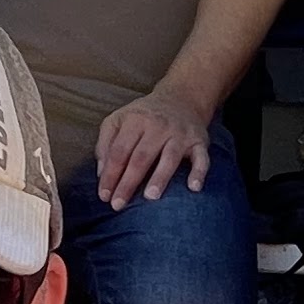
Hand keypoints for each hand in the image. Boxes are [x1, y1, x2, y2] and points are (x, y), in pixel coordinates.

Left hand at [93, 86, 218, 204]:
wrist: (182, 98)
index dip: (110, 174)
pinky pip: (201, 158)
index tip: (104, 196)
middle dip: (128, 182)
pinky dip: (199, 172)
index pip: (119, 151)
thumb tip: (101, 173)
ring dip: (160, 177)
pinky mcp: (199, 142)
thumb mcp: (119, 120)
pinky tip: (193, 188)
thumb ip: (106, 143)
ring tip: (150, 197)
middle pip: (141, 157)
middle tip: (118, 205)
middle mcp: (158, 126)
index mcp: (135, 121)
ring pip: (169, 157)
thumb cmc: (145, 116)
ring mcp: (180, 134)